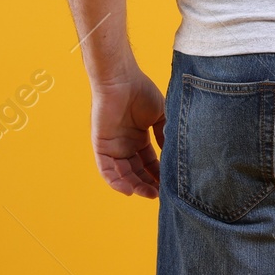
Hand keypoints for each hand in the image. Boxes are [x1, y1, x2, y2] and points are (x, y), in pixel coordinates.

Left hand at [91, 68, 165, 198]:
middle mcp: (126, 145)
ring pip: (122, 174)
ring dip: (134, 185)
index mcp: (139, 138)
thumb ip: (165, 135)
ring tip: (148, 193)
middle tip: (160, 194)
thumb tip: (173, 154)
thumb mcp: (160, 116)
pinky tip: (128, 190)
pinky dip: (115, 181)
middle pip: (137, 171)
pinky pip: (106, 169)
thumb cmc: (141, 91)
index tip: (168, 185)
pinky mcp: (101, 146)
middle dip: (147, 184)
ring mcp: (113, 146)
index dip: (158, 175)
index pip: (149, 163)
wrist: (122, 79)